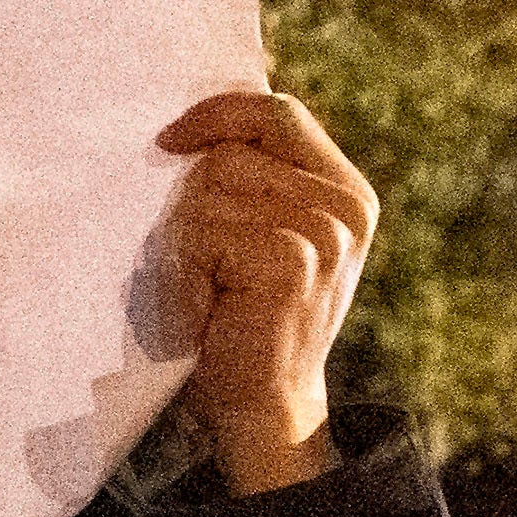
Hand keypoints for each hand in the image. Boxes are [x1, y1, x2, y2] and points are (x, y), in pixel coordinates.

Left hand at [154, 89, 377, 497]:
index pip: (278, 112)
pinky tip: (206, 306)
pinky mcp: (294, 259)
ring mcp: (326, 232)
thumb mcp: (262, 234)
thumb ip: (254, 180)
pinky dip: (185, 269)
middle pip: (232, 153)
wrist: (262, 405)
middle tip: (205, 266)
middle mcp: (347, 206)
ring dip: (185, 239)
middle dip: (193, 202)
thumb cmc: (244, 318)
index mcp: (346, 191)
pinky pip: (204, 229)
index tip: (169, 142)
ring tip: (207, 288)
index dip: (218, 115)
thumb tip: (187, 126)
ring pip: (211, 188)